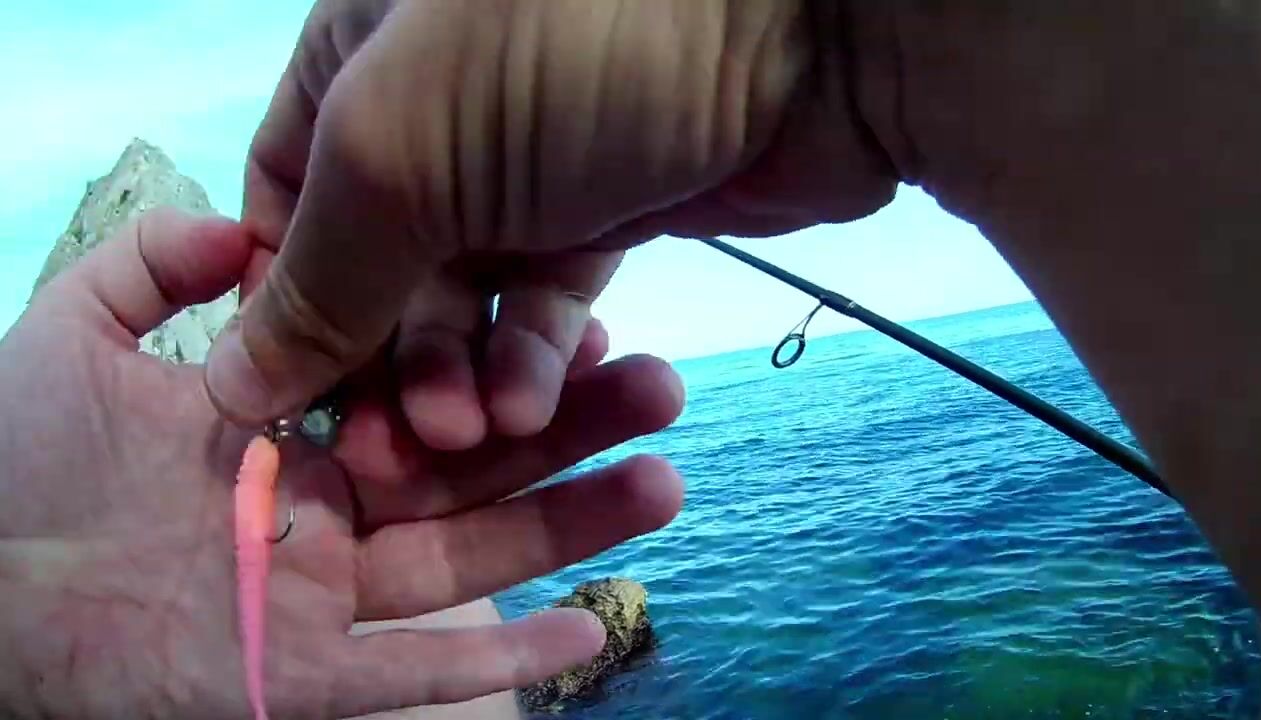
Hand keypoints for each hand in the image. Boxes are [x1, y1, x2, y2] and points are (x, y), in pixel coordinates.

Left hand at [0, 208, 683, 718]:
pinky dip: (502, 657)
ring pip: (466, 557)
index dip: (502, 358)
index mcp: (290, 433)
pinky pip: (417, 670)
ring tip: (666, 484)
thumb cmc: (8, 473)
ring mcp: (321, 598)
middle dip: (570, 430)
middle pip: (471, 468)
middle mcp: (325, 512)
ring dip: (567, 526)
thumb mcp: (71, 339)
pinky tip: (591, 631)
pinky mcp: (302, 677)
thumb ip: (150, 270)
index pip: (422, 388)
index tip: (583, 321)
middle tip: (664, 387)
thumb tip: (237, 222)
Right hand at [208, 0, 897, 431]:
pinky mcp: (604, 212)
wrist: (805, 39)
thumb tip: (234, 386)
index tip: (287, 394)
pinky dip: (536, 357)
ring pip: (462, 299)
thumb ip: (318, 275)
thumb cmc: (569, 58)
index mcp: (356, 59)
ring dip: (460, 376)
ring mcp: (522, 165)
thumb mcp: (402, 152)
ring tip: (476, 430)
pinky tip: (536, 401)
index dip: (280, 300)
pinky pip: (545, 302)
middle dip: (381, 363)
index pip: (281, 196)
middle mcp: (431, 110)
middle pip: (373, 265)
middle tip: (394, 451)